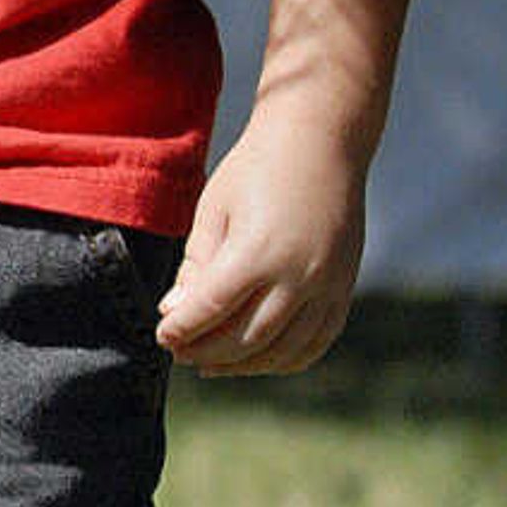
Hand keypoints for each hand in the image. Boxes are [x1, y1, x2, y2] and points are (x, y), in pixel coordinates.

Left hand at [159, 114, 366, 376]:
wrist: (321, 141)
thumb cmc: (257, 169)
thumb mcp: (214, 209)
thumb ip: (196, 266)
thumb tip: (174, 312)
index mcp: (258, 251)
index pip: (211, 309)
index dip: (182, 330)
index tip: (162, 338)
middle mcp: (299, 275)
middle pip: (245, 337)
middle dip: (206, 352)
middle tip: (181, 353)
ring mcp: (328, 285)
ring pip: (281, 349)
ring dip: (242, 365)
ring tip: (212, 363)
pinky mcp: (344, 288)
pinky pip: (316, 342)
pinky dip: (284, 359)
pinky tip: (256, 359)